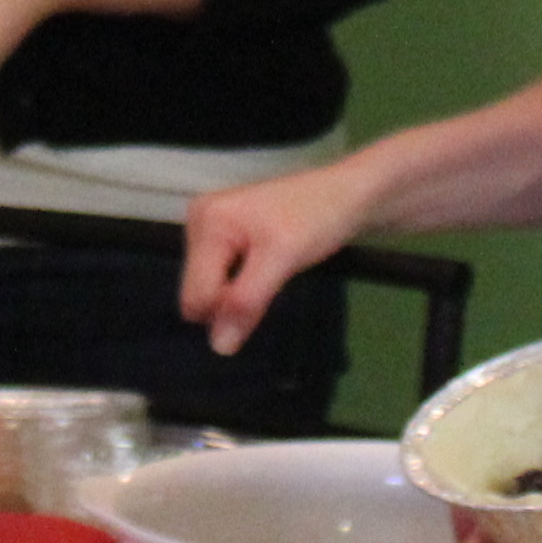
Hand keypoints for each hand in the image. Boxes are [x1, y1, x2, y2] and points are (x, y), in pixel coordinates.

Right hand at [181, 161, 372, 356]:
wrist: (345, 195)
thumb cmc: (317, 220)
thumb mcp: (283, 260)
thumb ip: (246, 301)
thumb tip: (218, 347)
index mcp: (206, 221)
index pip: (196, 297)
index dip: (227, 310)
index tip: (263, 293)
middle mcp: (198, 220)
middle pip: (198, 292)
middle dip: (230, 299)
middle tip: (269, 279)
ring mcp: (208, 226)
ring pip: (208, 287)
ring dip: (237, 292)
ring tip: (268, 269)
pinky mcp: (221, 233)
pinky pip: (219, 275)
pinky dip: (240, 282)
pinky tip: (263, 267)